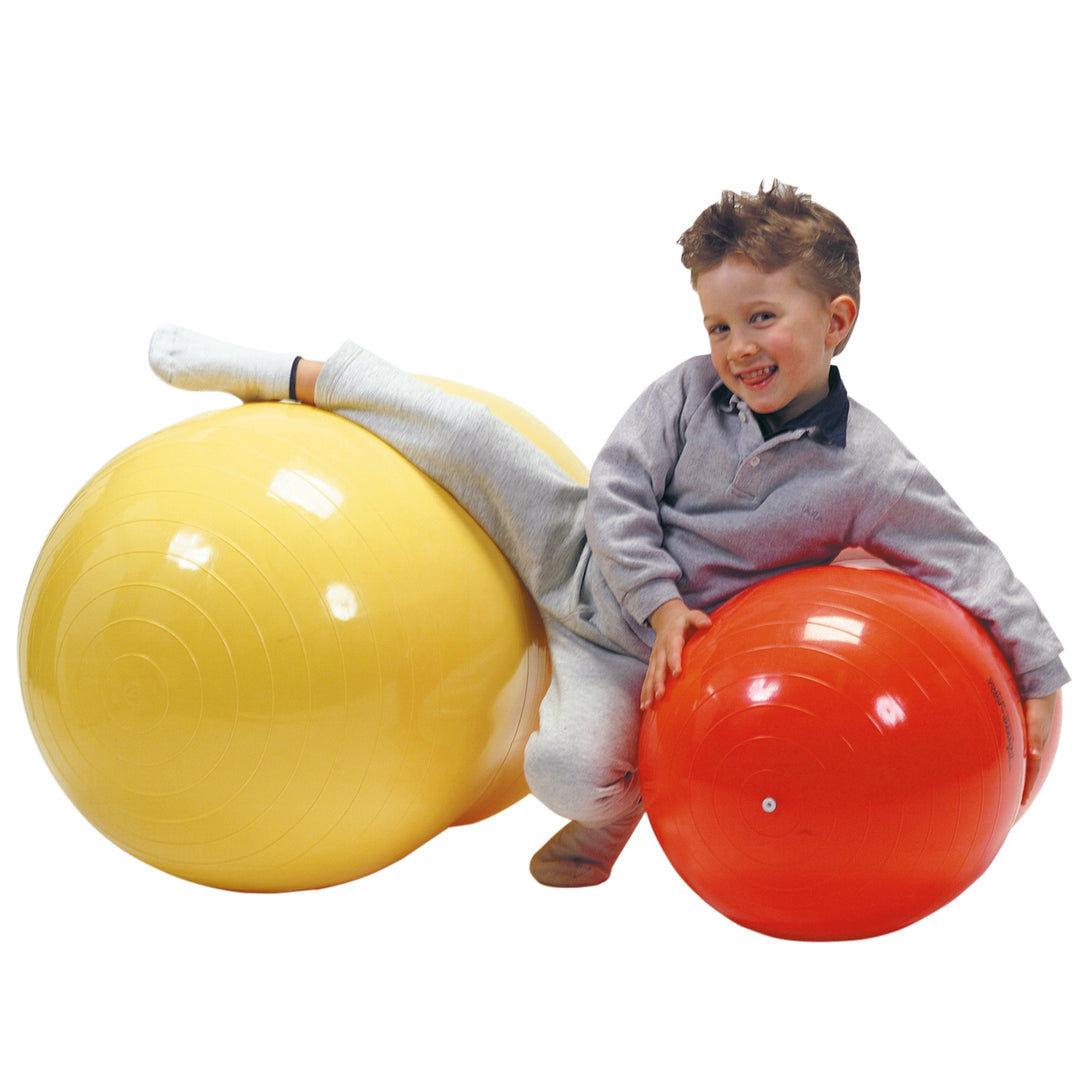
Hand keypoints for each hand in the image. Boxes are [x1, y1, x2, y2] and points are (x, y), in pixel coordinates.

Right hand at [640, 598, 711, 709]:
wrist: (666, 618)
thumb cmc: (684, 621)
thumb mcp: (691, 616)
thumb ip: (698, 619)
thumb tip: (708, 624)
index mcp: (671, 638)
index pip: (673, 650)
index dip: (674, 661)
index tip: (677, 674)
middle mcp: (660, 650)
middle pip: (659, 667)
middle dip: (658, 682)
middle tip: (660, 695)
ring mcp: (655, 658)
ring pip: (650, 676)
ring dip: (649, 691)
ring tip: (648, 706)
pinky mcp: (652, 664)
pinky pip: (647, 679)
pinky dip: (645, 692)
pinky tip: (644, 706)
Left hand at [1021, 691, 1060, 809]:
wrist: (1038, 687)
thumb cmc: (1036, 705)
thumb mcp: (1035, 723)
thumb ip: (1034, 739)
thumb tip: (1034, 755)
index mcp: (1036, 746)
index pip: (1031, 771)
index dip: (1027, 787)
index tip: (1021, 802)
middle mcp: (1035, 744)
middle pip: (1030, 769)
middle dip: (1024, 784)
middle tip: (1017, 801)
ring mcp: (1032, 737)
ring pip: (1026, 760)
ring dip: (1022, 773)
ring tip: (1014, 785)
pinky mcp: (1027, 730)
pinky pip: (1023, 750)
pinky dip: (1020, 760)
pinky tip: (1014, 761)